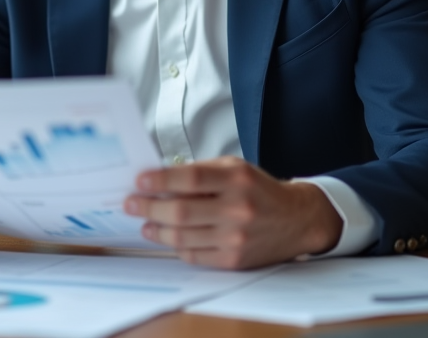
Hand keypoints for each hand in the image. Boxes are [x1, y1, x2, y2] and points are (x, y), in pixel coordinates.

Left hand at [123, 156, 342, 268]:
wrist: (296, 219)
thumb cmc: (259, 190)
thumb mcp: (234, 168)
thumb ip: (200, 171)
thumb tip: (159, 178)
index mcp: (236, 179)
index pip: (190, 178)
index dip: (160, 180)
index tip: (140, 181)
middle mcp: (237, 208)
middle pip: (181, 210)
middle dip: (149, 206)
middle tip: (131, 203)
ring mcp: (236, 237)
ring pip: (182, 236)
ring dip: (156, 229)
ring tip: (145, 222)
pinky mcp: (234, 259)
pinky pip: (193, 255)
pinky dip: (176, 246)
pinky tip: (166, 236)